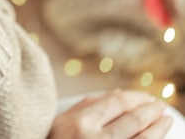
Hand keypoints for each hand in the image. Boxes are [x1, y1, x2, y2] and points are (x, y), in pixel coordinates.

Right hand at [49, 90, 173, 138]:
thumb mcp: (62, 122)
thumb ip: (87, 106)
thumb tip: (117, 93)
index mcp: (80, 122)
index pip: (117, 102)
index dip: (136, 97)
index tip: (147, 96)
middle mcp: (95, 138)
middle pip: (132, 118)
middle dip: (151, 110)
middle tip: (160, 105)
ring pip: (143, 138)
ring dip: (158, 127)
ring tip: (166, 119)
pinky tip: (157, 135)